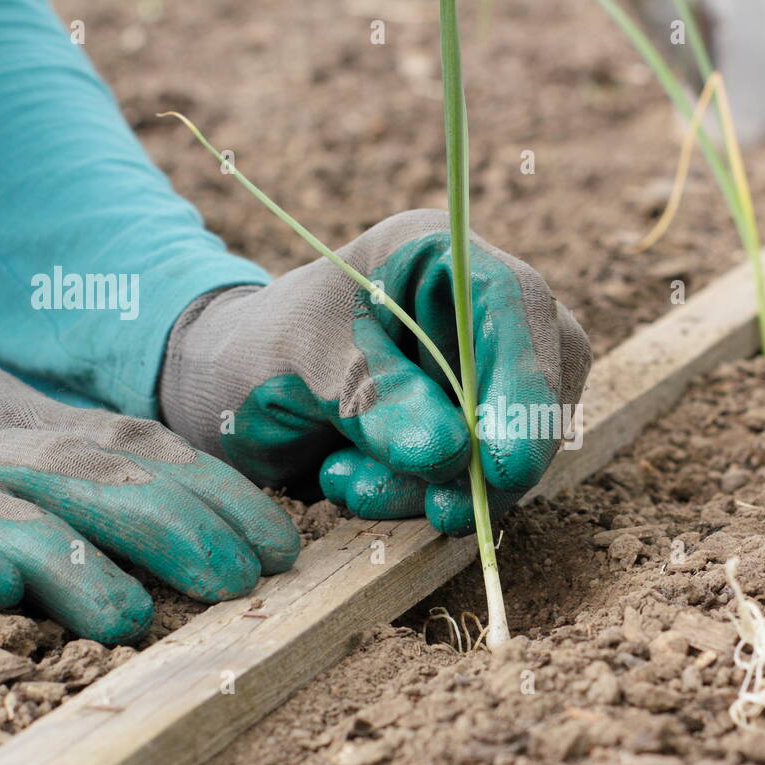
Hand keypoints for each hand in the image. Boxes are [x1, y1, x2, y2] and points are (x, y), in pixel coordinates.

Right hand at [0, 343, 299, 643]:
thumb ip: (78, 456)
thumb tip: (201, 509)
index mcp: (13, 408)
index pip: (132, 443)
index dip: (212, 491)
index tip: (279, 543)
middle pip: (78, 470)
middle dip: (166, 522)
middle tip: (236, 580)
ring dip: (62, 559)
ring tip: (127, 616)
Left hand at [159, 210, 590, 534]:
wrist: (226, 394)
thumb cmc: (254, 353)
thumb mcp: (298, 365)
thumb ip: (374, 400)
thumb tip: (449, 455)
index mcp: (438, 254)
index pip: (516, 307)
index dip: (524, 385)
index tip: (504, 466)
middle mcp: (477, 310)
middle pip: (537, 382)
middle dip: (488, 459)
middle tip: (438, 510)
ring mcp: (483, 370)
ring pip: (511, 443)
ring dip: (440, 488)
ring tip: (346, 484)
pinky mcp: (473, 427)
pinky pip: (478, 477)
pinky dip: (422, 498)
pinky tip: (354, 485)